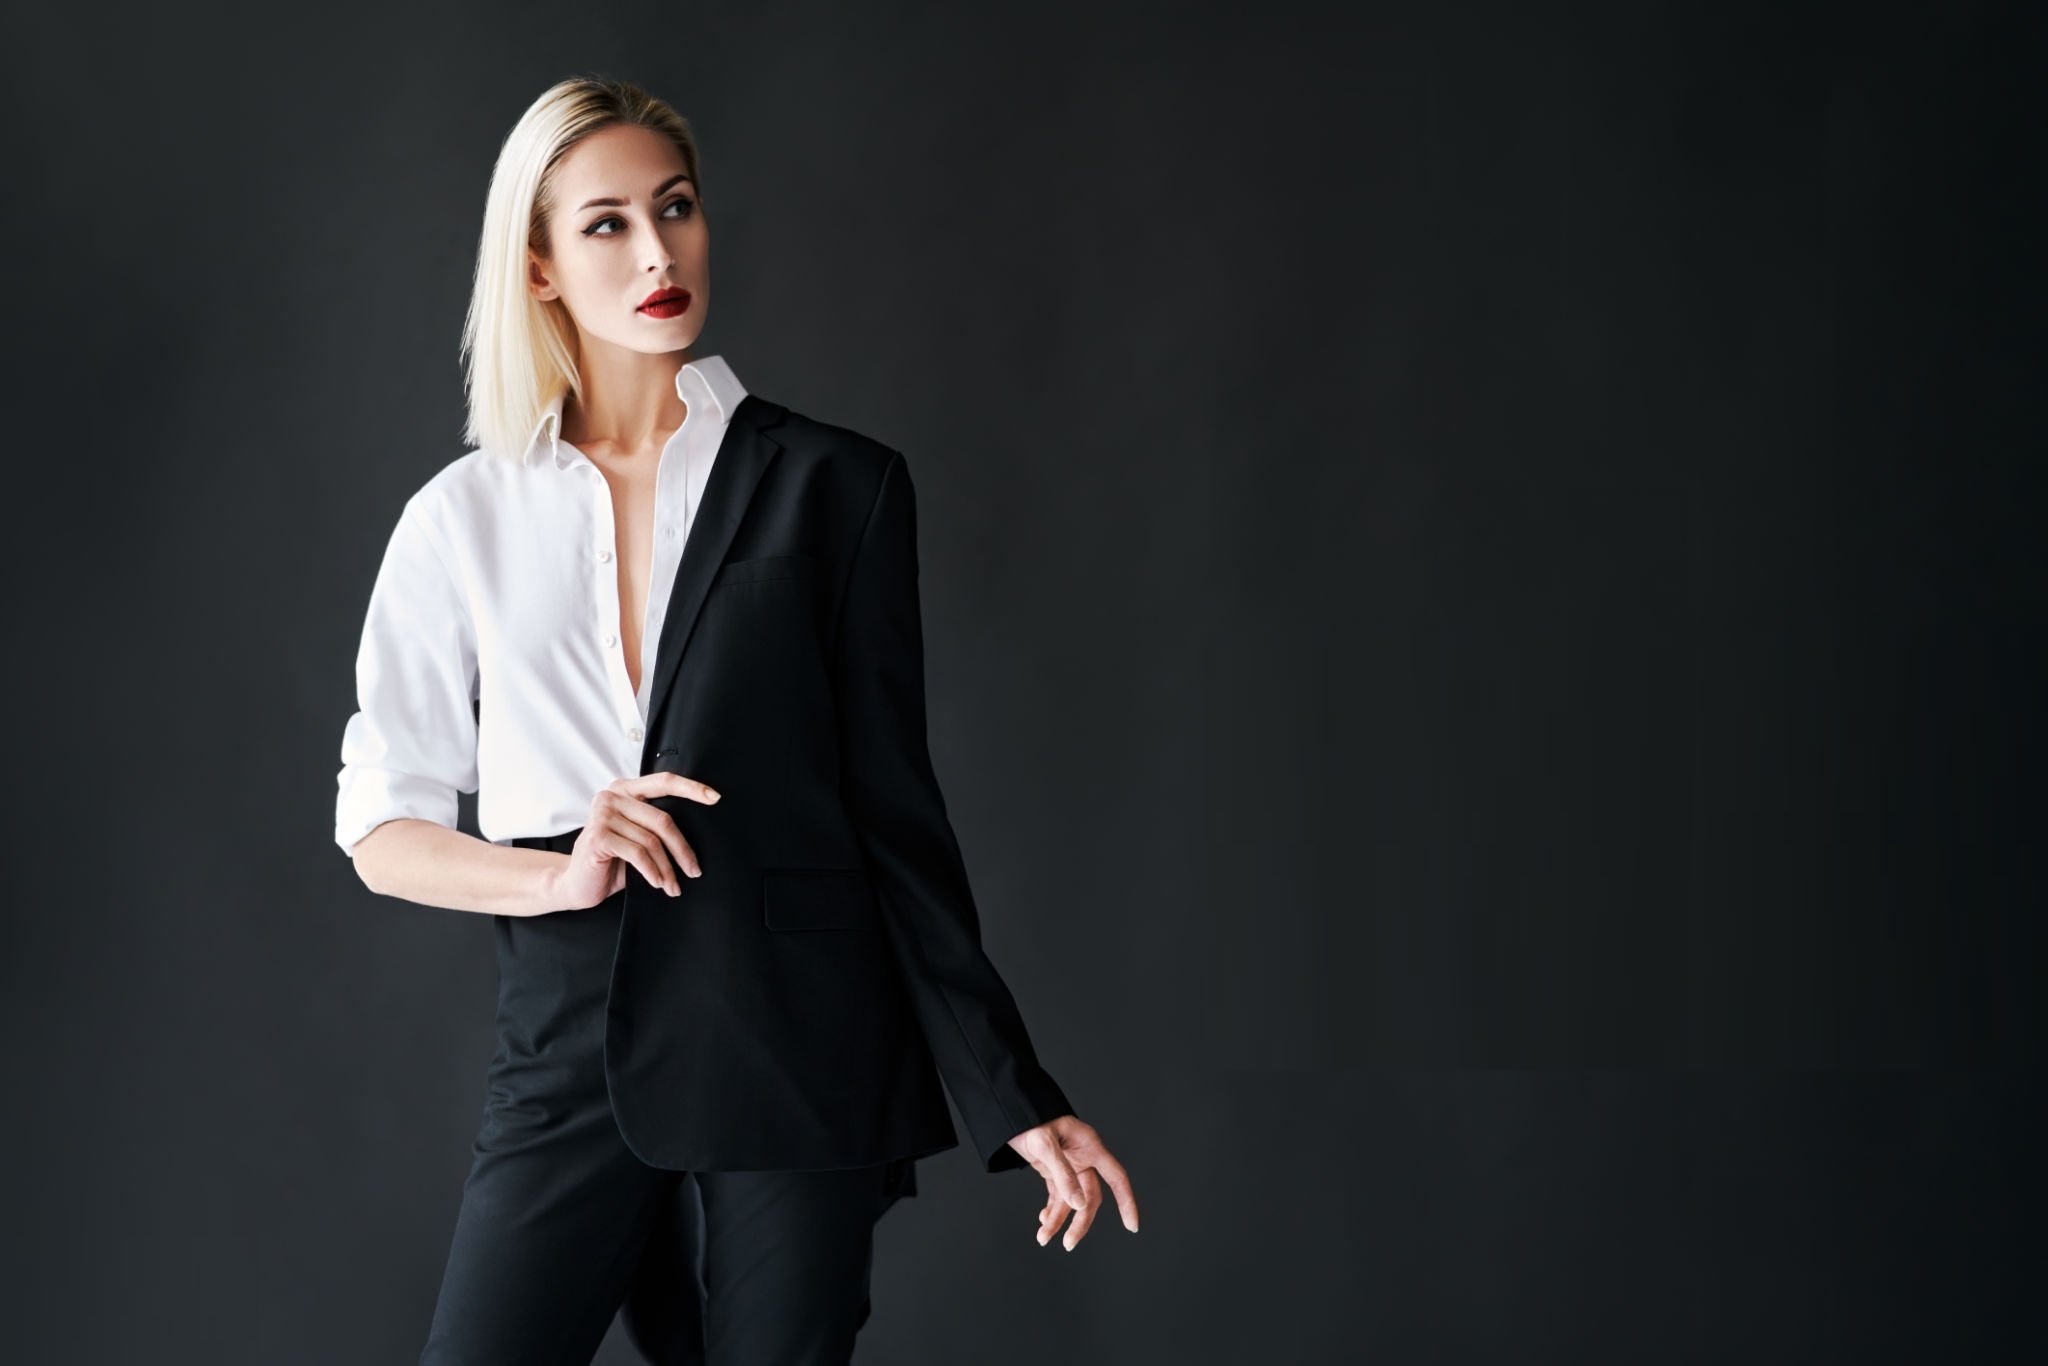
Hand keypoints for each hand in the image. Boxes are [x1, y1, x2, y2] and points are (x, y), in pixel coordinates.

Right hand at [547, 773, 721, 910]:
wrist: (577, 884)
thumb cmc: (611, 862)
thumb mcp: (638, 839)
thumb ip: (656, 827)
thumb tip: (697, 833)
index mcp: (625, 790)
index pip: (664, 782)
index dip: (691, 788)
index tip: (715, 797)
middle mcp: (611, 796)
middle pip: (662, 820)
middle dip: (682, 849)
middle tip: (694, 871)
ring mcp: (602, 813)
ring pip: (651, 841)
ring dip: (667, 868)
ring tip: (673, 886)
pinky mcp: (598, 836)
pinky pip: (637, 854)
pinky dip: (652, 871)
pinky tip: (657, 883)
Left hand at [1008, 1115, 1138, 1249]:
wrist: (1009, 1109)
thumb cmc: (1030, 1119)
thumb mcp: (1045, 1145)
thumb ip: (1063, 1175)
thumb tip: (1079, 1205)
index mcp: (1090, 1147)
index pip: (1116, 1178)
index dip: (1126, 1202)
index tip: (1132, 1226)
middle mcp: (1082, 1157)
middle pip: (1090, 1197)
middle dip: (1080, 1222)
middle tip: (1069, 1243)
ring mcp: (1068, 1165)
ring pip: (1071, 1201)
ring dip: (1059, 1220)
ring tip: (1043, 1238)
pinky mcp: (1053, 1170)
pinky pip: (1057, 1196)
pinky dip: (1051, 1211)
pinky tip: (1043, 1222)